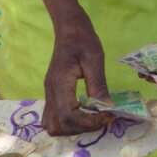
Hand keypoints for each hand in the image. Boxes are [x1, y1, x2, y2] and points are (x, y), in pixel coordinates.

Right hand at [42, 14, 112, 134]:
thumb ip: (98, 86)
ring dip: (73, 128)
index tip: (107, 115)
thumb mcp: (95, 60)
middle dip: (81, 128)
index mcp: (60, 83)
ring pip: (52, 124)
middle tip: (101, 118)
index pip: (68, 116)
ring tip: (92, 117)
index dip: (88, 122)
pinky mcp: (52, 93)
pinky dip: (67, 122)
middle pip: (58, 125)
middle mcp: (50, 91)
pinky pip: (53, 117)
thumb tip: (107, 109)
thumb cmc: (83, 40)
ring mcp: (49, 93)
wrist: (69, 29)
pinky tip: (84, 113)